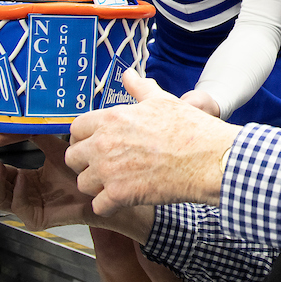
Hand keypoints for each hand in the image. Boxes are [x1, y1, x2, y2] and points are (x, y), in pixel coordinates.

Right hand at [0, 135, 96, 229]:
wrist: (97, 188)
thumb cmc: (79, 173)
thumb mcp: (55, 151)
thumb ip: (39, 139)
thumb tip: (23, 122)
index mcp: (24, 181)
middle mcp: (22, 196)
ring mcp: (27, 209)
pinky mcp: (35, 219)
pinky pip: (18, 206)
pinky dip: (17, 192)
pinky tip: (21, 178)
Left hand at [65, 71, 240, 215]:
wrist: (208, 159)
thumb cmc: (189, 129)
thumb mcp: (163, 101)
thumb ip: (140, 88)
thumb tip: (129, 75)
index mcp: (111, 119)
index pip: (76, 129)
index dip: (85, 137)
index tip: (96, 143)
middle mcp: (103, 144)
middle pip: (72, 158)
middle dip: (86, 163)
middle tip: (106, 165)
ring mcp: (109, 171)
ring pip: (83, 183)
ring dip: (97, 186)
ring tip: (117, 183)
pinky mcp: (119, 195)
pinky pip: (98, 206)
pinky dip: (110, 206)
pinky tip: (125, 199)